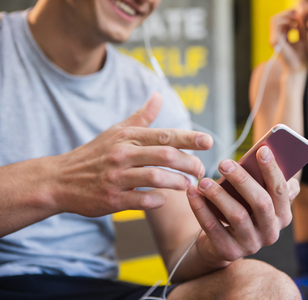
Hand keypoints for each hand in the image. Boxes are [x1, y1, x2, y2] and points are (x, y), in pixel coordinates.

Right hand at [53, 93, 212, 216]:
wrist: (61, 179)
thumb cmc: (95, 154)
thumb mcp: (116, 131)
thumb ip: (141, 116)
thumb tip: (158, 95)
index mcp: (127, 137)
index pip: (165, 135)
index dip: (190, 138)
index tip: (209, 141)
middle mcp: (123, 154)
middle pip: (166, 155)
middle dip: (190, 163)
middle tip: (201, 170)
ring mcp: (116, 177)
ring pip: (156, 177)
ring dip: (178, 182)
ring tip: (188, 185)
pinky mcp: (111, 199)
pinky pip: (141, 200)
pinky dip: (157, 200)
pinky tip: (164, 199)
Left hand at [186, 146, 299, 265]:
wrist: (221, 242)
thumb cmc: (242, 209)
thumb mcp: (255, 196)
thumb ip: (263, 179)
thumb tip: (265, 152)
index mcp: (282, 215)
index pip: (281, 190)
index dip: (272, 170)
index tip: (262, 149)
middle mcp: (271, 232)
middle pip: (261, 203)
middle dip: (242, 180)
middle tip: (224, 162)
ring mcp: (251, 244)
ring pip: (237, 216)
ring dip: (219, 195)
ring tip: (204, 181)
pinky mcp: (229, 252)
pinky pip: (213, 228)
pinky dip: (201, 208)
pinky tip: (192, 192)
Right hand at [269, 10, 306, 71]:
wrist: (298, 69)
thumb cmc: (301, 57)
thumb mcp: (302, 38)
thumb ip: (299, 27)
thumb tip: (299, 15)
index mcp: (280, 38)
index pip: (279, 20)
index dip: (288, 15)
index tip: (299, 16)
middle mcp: (274, 38)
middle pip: (275, 18)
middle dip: (287, 14)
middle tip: (298, 16)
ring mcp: (273, 39)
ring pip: (274, 19)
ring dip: (286, 17)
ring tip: (296, 22)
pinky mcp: (275, 41)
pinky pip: (277, 24)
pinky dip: (286, 22)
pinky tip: (295, 27)